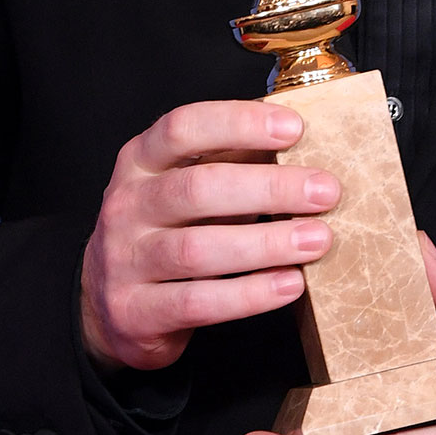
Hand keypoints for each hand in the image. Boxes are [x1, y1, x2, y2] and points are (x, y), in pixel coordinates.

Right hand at [80, 100, 339, 370]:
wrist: (110, 305)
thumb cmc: (167, 231)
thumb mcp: (186, 185)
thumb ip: (231, 162)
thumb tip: (303, 142)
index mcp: (140, 161)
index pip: (183, 128)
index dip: (239, 123)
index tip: (294, 128)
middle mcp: (127, 205)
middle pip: (197, 188)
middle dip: (269, 188)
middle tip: (325, 191)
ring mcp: (125, 260)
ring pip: (198, 249)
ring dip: (267, 244)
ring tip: (318, 239)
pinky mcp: (135, 311)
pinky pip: (199, 302)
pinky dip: (250, 294)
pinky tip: (290, 284)